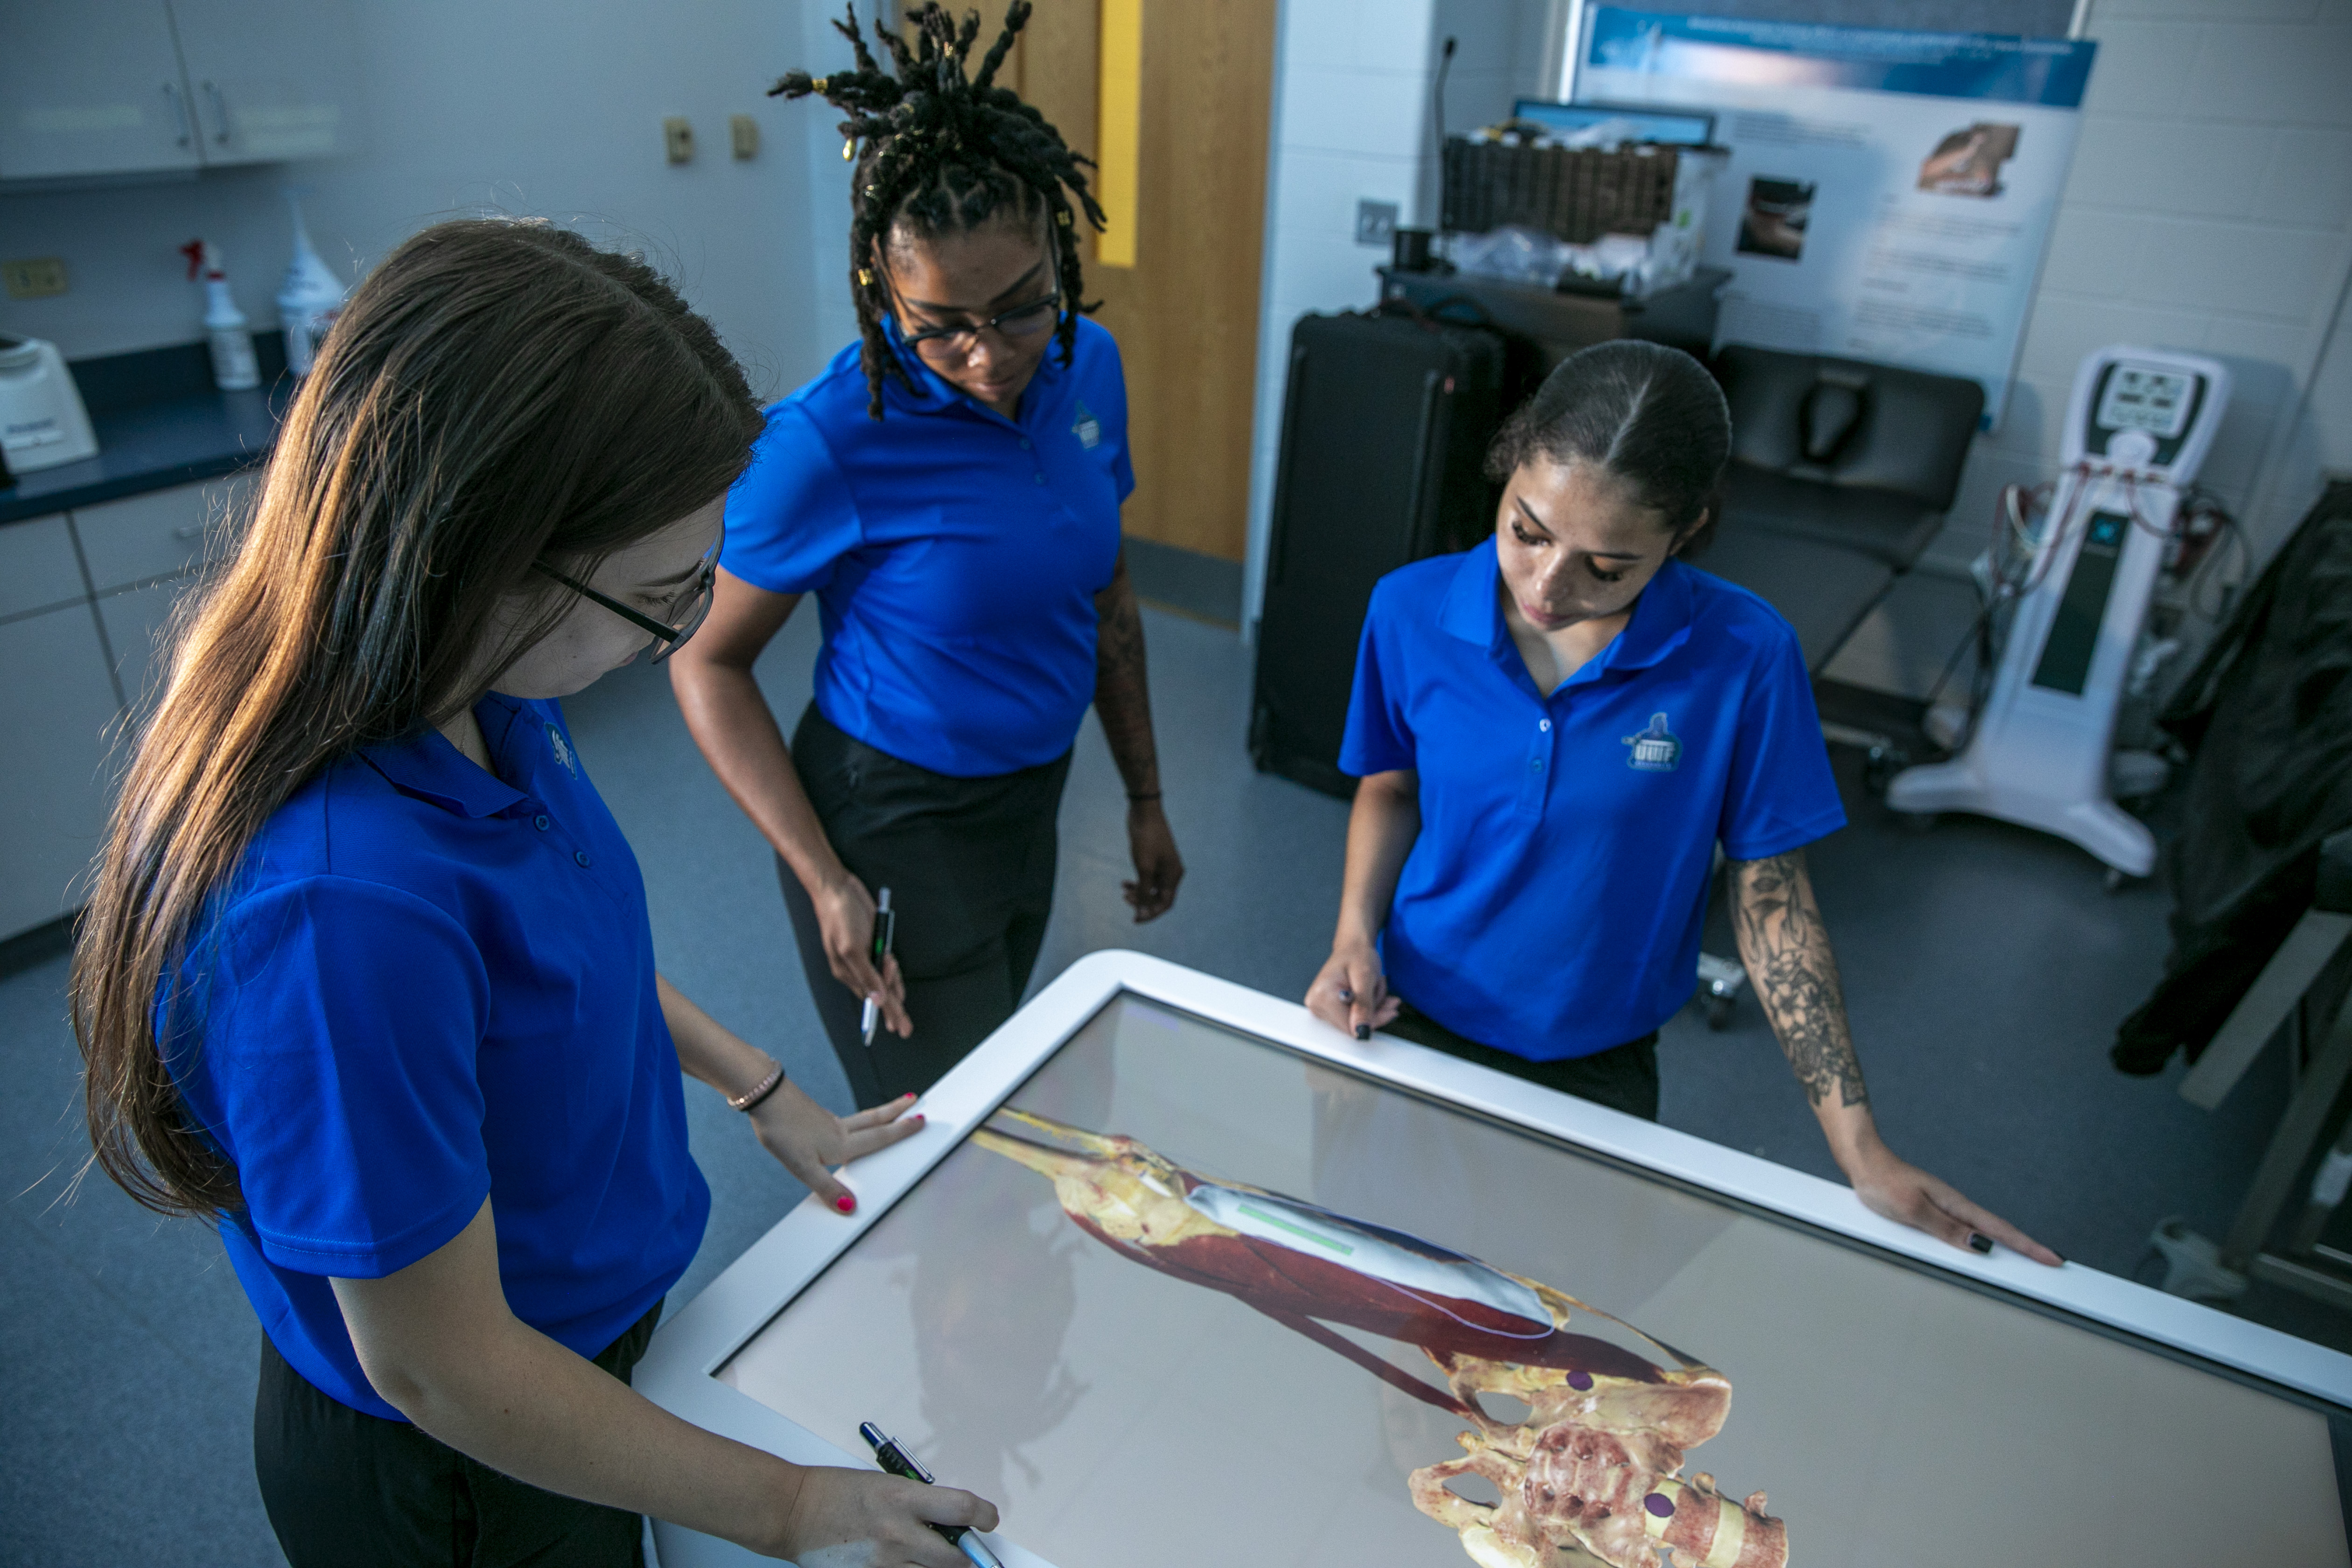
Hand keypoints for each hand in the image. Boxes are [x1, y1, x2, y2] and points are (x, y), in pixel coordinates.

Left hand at [748, 1081, 925, 1215]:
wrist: (763, 1096)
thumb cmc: (782, 1130)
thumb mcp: (803, 1166)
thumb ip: (827, 1187)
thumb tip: (851, 1208)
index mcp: (841, 1143)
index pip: (879, 1138)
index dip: (901, 1131)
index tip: (922, 1120)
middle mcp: (838, 1129)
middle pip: (875, 1120)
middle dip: (896, 1113)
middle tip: (915, 1100)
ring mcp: (825, 1120)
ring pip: (861, 1117)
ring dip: (880, 1114)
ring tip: (891, 1110)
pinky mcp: (812, 1115)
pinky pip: (843, 1119)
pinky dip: (856, 1120)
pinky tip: (844, 1126)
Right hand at [774, 1466, 998, 1567]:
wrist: (793, 1512)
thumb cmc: (836, 1491)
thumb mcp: (885, 1484)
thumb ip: (919, 1504)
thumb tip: (949, 1521)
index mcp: (903, 1498)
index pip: (962, 1509)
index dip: (984, 1515)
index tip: (988, 1519)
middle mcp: (898, 1533)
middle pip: (957, 1558)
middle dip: (968, 1558)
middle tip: (967, 1554)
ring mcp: (884, 1563)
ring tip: (932, 1559)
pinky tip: (906, 1566)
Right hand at [814, 872, 909, 1037]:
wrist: (838, 888)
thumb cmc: (840, 918)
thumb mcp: (852, 948)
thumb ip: (866, 975)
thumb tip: (877, 1000)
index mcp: (847, 973)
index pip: (871, 999)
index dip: (886, 1014)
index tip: (896, 1029)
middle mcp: (857, 968)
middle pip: (880, 994)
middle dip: (894, 1010)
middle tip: (905, 1029)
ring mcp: (867, 956)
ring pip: (885, 979)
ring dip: (894, 979)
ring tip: (891, 965)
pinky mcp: (874, 944)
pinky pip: (886, 964)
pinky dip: (892, 970)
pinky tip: (895, 975)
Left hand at [1123, 798, 1183, 921]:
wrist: (1144, 812)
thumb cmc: (1146, 838)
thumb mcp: (1144, 868)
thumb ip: (1144, 892)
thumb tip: (1143, 913)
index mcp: (1174, 875)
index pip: (1165, 903)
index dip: (1150, 914)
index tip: (1135, 919)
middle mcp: (1171, 873)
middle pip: (1158, 898)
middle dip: (1142, 902)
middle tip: (1125, 900)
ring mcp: (1163, 866)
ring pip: (1151, 888)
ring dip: (1138, 893)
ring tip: (1123, 891)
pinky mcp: (1154, 859)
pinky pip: (1147, 878)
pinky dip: (1136, 883)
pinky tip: (1124, 883)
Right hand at [1306, 939, 1399, 1040]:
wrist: (1352, 947)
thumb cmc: (1357, 954)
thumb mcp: (1365, 977)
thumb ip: (1362, 1006)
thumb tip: (1361, 1031)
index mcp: (1322, 996)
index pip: (1350, 1026)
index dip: (1373, 1020)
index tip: (1390, 1009)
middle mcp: (1316, 1004)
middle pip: (1353, 1025)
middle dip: (1374, 1011)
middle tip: (1386, 995)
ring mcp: (1320, 1007)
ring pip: (1356, 1022)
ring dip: (1373, 1008)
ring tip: (1376, 988)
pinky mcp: (1328, 1008)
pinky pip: (1353, 1017)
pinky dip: (1368, 1008)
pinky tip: (1373, 995)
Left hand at [1840, 1135, 2060, 1265]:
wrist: (1863, 1162)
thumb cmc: (1883, 1183)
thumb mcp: (1912, 1210)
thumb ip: (1946, 1229)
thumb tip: (1982, 1246)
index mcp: (1955, 1206)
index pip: (1999, 1230)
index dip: (2027, 1246)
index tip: (2054, 1259)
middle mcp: (1955, 1206)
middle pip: (1997, 1233)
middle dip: (2026, 1249)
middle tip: (2052, 1266)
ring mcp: (1945, 1208)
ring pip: (1981, 1232)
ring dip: (2005, 1246)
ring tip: (2027, 1264)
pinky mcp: (1932, 1211)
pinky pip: (1962, 1230)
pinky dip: (1979, 1240)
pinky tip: (1983, 1249)